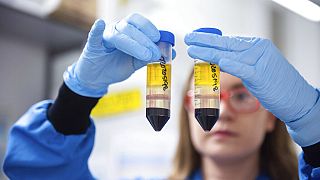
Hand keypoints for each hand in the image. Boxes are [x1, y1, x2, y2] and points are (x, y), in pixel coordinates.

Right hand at [64, 14, 161, 97]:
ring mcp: (104, 36)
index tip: (159, 40)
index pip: (138, 23)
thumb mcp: (135, 62)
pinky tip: (100, 24)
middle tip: (155, 53)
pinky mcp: (93, 45)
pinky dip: (97, 30)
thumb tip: (171, 53)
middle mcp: (116, 30)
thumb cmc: (116, 66)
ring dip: (134, 44)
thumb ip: (150, 57)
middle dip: (145, 40)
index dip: (150, 29)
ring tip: (145, 55)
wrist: (98, 78)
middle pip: (130, 27)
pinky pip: (94, 35)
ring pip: (118, 34)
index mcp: (127, 32)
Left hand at [185, 32, 318, 145]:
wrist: (296, 99)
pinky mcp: (261, 75)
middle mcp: (259, 49)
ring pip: (229, 54)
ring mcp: (260, 61)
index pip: (230, 40)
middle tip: (189, 37)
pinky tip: (215, 60)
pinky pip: (241, 68)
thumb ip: (241, 62)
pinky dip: (228, 64)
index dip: (212, 39)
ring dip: (208, 51)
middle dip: (205, 41)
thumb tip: (220, 59)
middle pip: (227, 43)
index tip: (197, 38)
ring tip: (192, 48)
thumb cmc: (275, 85)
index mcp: (258, 46)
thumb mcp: (257, 68)